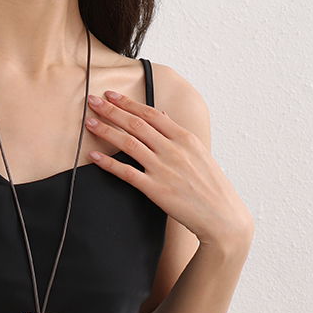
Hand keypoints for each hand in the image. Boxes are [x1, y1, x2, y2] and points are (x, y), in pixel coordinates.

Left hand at [85, 90, 252, 249]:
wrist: (223, 217)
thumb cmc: (211, 185)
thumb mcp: (199, 152)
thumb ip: (177, 133)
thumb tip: (161, 115)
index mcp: (185, 138)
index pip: (151, 114)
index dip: (128, 103)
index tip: (110, 94)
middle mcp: (173, 150)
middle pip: (136, 124)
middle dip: (111, 110)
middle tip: (92, 100)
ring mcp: (164, 169)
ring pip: (128, 143)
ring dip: (106, 131)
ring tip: (89, 123)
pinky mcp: (156, 189)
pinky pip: (126, 172)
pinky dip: (108, 163)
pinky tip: (93, 156)